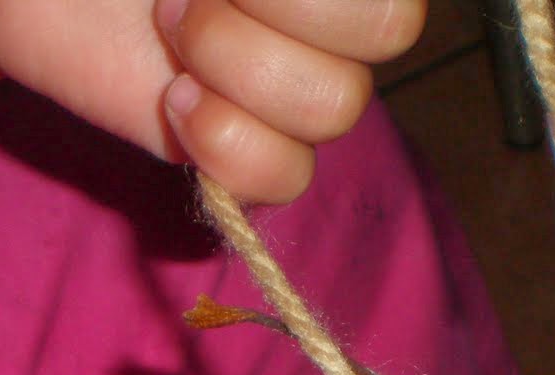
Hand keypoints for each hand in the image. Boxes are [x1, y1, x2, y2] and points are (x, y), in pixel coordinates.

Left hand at [0, 0, 426, 202]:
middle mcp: (327, 11)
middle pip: (387, 26)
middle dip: (276, 6)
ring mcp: (290, 83)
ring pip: (335, 107)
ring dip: (240, 66)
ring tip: (167, 37)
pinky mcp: (241, 150)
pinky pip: (286, 178)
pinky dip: (228, 146)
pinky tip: (171, 104)